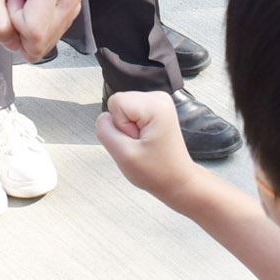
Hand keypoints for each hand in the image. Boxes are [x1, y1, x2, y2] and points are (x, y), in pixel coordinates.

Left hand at [0, 0, 85, 60]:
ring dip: (25, 28)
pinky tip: (28, 6)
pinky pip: (48, 38)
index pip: (34, 33)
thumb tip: (15, 45)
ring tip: (19, 1)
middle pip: (42, 41)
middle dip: (19, 28)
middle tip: (13, 0)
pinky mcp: (69, 10)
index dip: (12, 23)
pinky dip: (32, 28)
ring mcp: (72, 1)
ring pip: (46, 43)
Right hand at [95, 90, 196, 204]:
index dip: (119, 126)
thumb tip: (103, 117)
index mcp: (155, 105)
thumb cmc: (158, 172)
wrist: (177, 180)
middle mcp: (159, 98)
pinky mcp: (156, 110)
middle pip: (119, 103)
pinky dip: (133, 128)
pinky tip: (145, 140)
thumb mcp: (123, 155)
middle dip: (123, 127)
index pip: (115, 102)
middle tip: (140, 144)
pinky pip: (130, 113)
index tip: (135, 141)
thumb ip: (105, 131)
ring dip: (128, 129)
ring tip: (143, 143)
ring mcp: (158, 103)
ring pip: (123, 109)